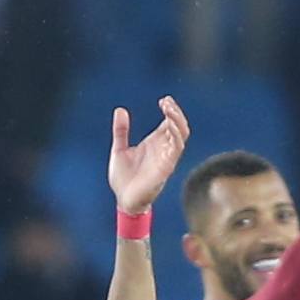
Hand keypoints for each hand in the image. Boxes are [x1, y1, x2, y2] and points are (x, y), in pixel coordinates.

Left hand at [108, 94, 190, 211]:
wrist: (123, 199)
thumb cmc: (124, 178)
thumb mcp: (119, 149)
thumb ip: (121, 131)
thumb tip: (120, 110)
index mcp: (154, 143)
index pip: (170, 122)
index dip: (170, 110)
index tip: (164, 99)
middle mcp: (163, 149)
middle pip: (179, 127)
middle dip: (176, 113)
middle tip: (166, 102)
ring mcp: (166, 158)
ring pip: (181, 136)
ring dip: (177, 122)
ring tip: (168, 110)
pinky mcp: (165, 168)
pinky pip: (176, 150)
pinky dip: (176, 137)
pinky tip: (170, 127)